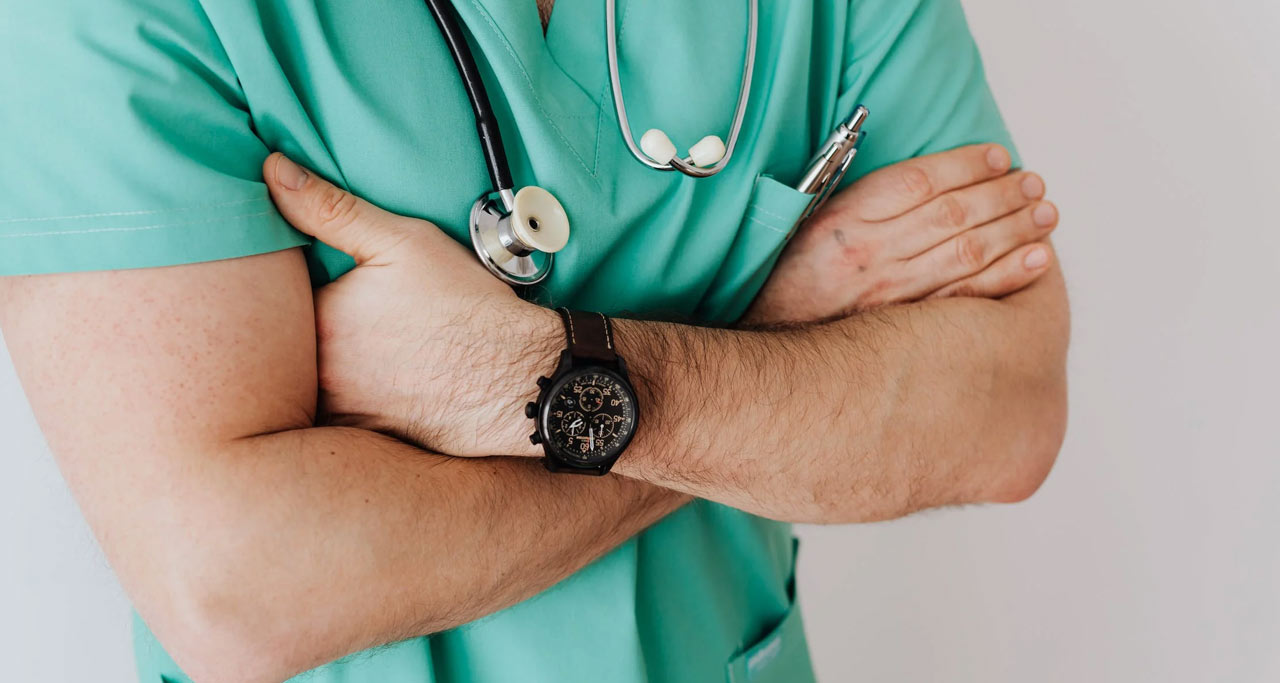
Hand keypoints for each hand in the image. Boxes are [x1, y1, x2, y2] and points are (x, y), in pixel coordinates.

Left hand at [263, 153, 555, 456]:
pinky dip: (350, 404)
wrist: (519, 380)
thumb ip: (330, 208)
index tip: (319, 282)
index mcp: (319, 320)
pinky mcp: (367, 439)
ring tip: (368, 354)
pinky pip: (337, 424)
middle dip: (304, 333)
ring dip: (324, 372)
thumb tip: (272, 171)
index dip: (292, 291)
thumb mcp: (403, 241)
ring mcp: (342, 413)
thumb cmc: (467, 308)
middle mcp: (319, 374)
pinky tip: (383, 389)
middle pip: (289, 348)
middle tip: (351, 321)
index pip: (277, 302)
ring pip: (309, 388)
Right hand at [744, 144, 1057, 324]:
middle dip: (1002, 194)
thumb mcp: (812, 224)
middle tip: (1034, 183)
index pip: (917, 181)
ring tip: (1045, 213)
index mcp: (845, 221)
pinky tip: (1035, 260)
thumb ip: (862, 198)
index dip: (965, 165)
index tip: (998, 156)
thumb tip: (924, 175)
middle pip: (952, 214)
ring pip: (968, 253)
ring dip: (1015, 229)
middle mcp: (870, 255)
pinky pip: (967, 298)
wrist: (768, 339)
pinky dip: (1007, 277)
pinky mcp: (906, 329)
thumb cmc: (794, 278)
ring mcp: (890, 295)